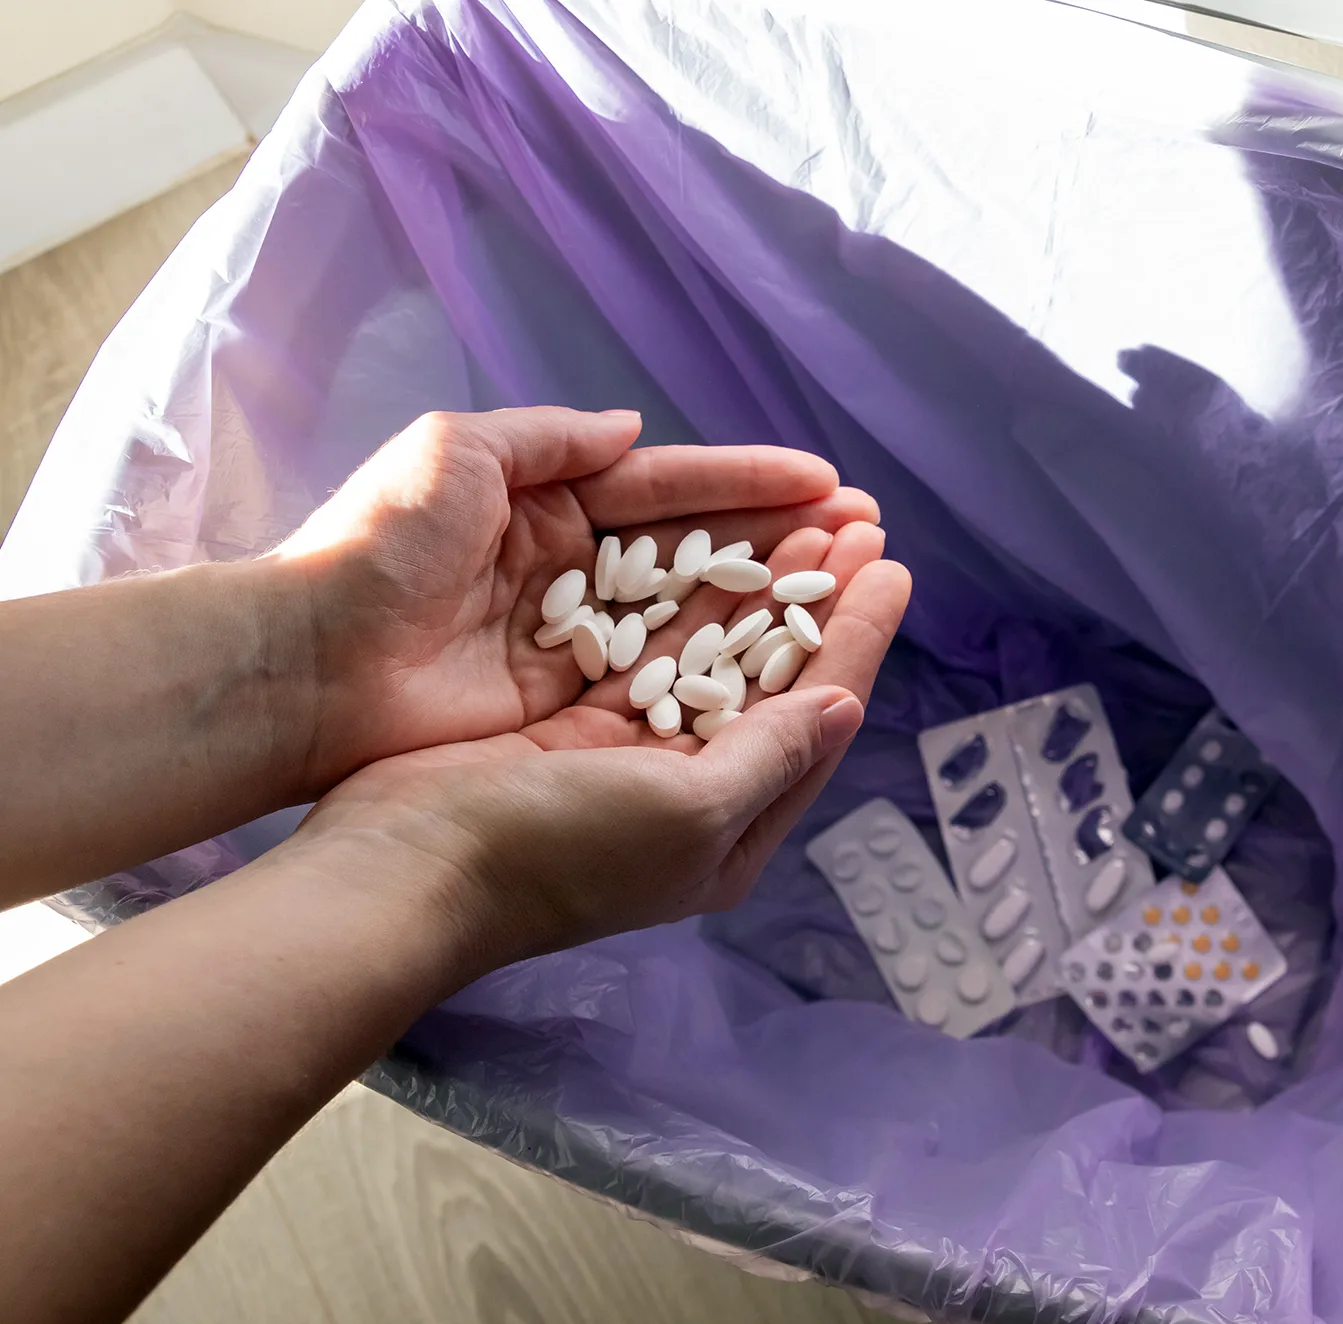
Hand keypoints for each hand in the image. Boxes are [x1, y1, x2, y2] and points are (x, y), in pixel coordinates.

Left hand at [274, 407, 878, 787]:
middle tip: (864, 533)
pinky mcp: (567, 703)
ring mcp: (576, 639)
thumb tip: (634, 429)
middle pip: (699, 548)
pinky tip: (788, 653)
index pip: (670, 485)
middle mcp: (573, 567)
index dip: (749, 482)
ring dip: (770, 596)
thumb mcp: (454, 453)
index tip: (826, 483)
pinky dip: (723, 661)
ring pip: (694, 611)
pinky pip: (662, 674)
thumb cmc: (375, 548)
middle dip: (782, 538)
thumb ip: (550, 439)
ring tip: (848, 580)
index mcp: (546, 499)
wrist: (307, 666)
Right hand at [296, 542, 911, 967]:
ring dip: (761, 592)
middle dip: (820, 605)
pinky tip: (717, 551)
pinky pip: (652, 650)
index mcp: (731, 832)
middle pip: (776, 682)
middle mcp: (692, 795)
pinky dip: (688, 601)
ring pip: (717, 657)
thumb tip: (848, 702)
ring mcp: (631, 757)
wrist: (403, 867)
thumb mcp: (686, 811)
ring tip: (808, 525)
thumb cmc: (555, 848)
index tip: (892, 568)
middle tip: (858, 526)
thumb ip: (772, 754)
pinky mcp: (572, 724)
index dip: (858, 640)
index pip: (817, 719)